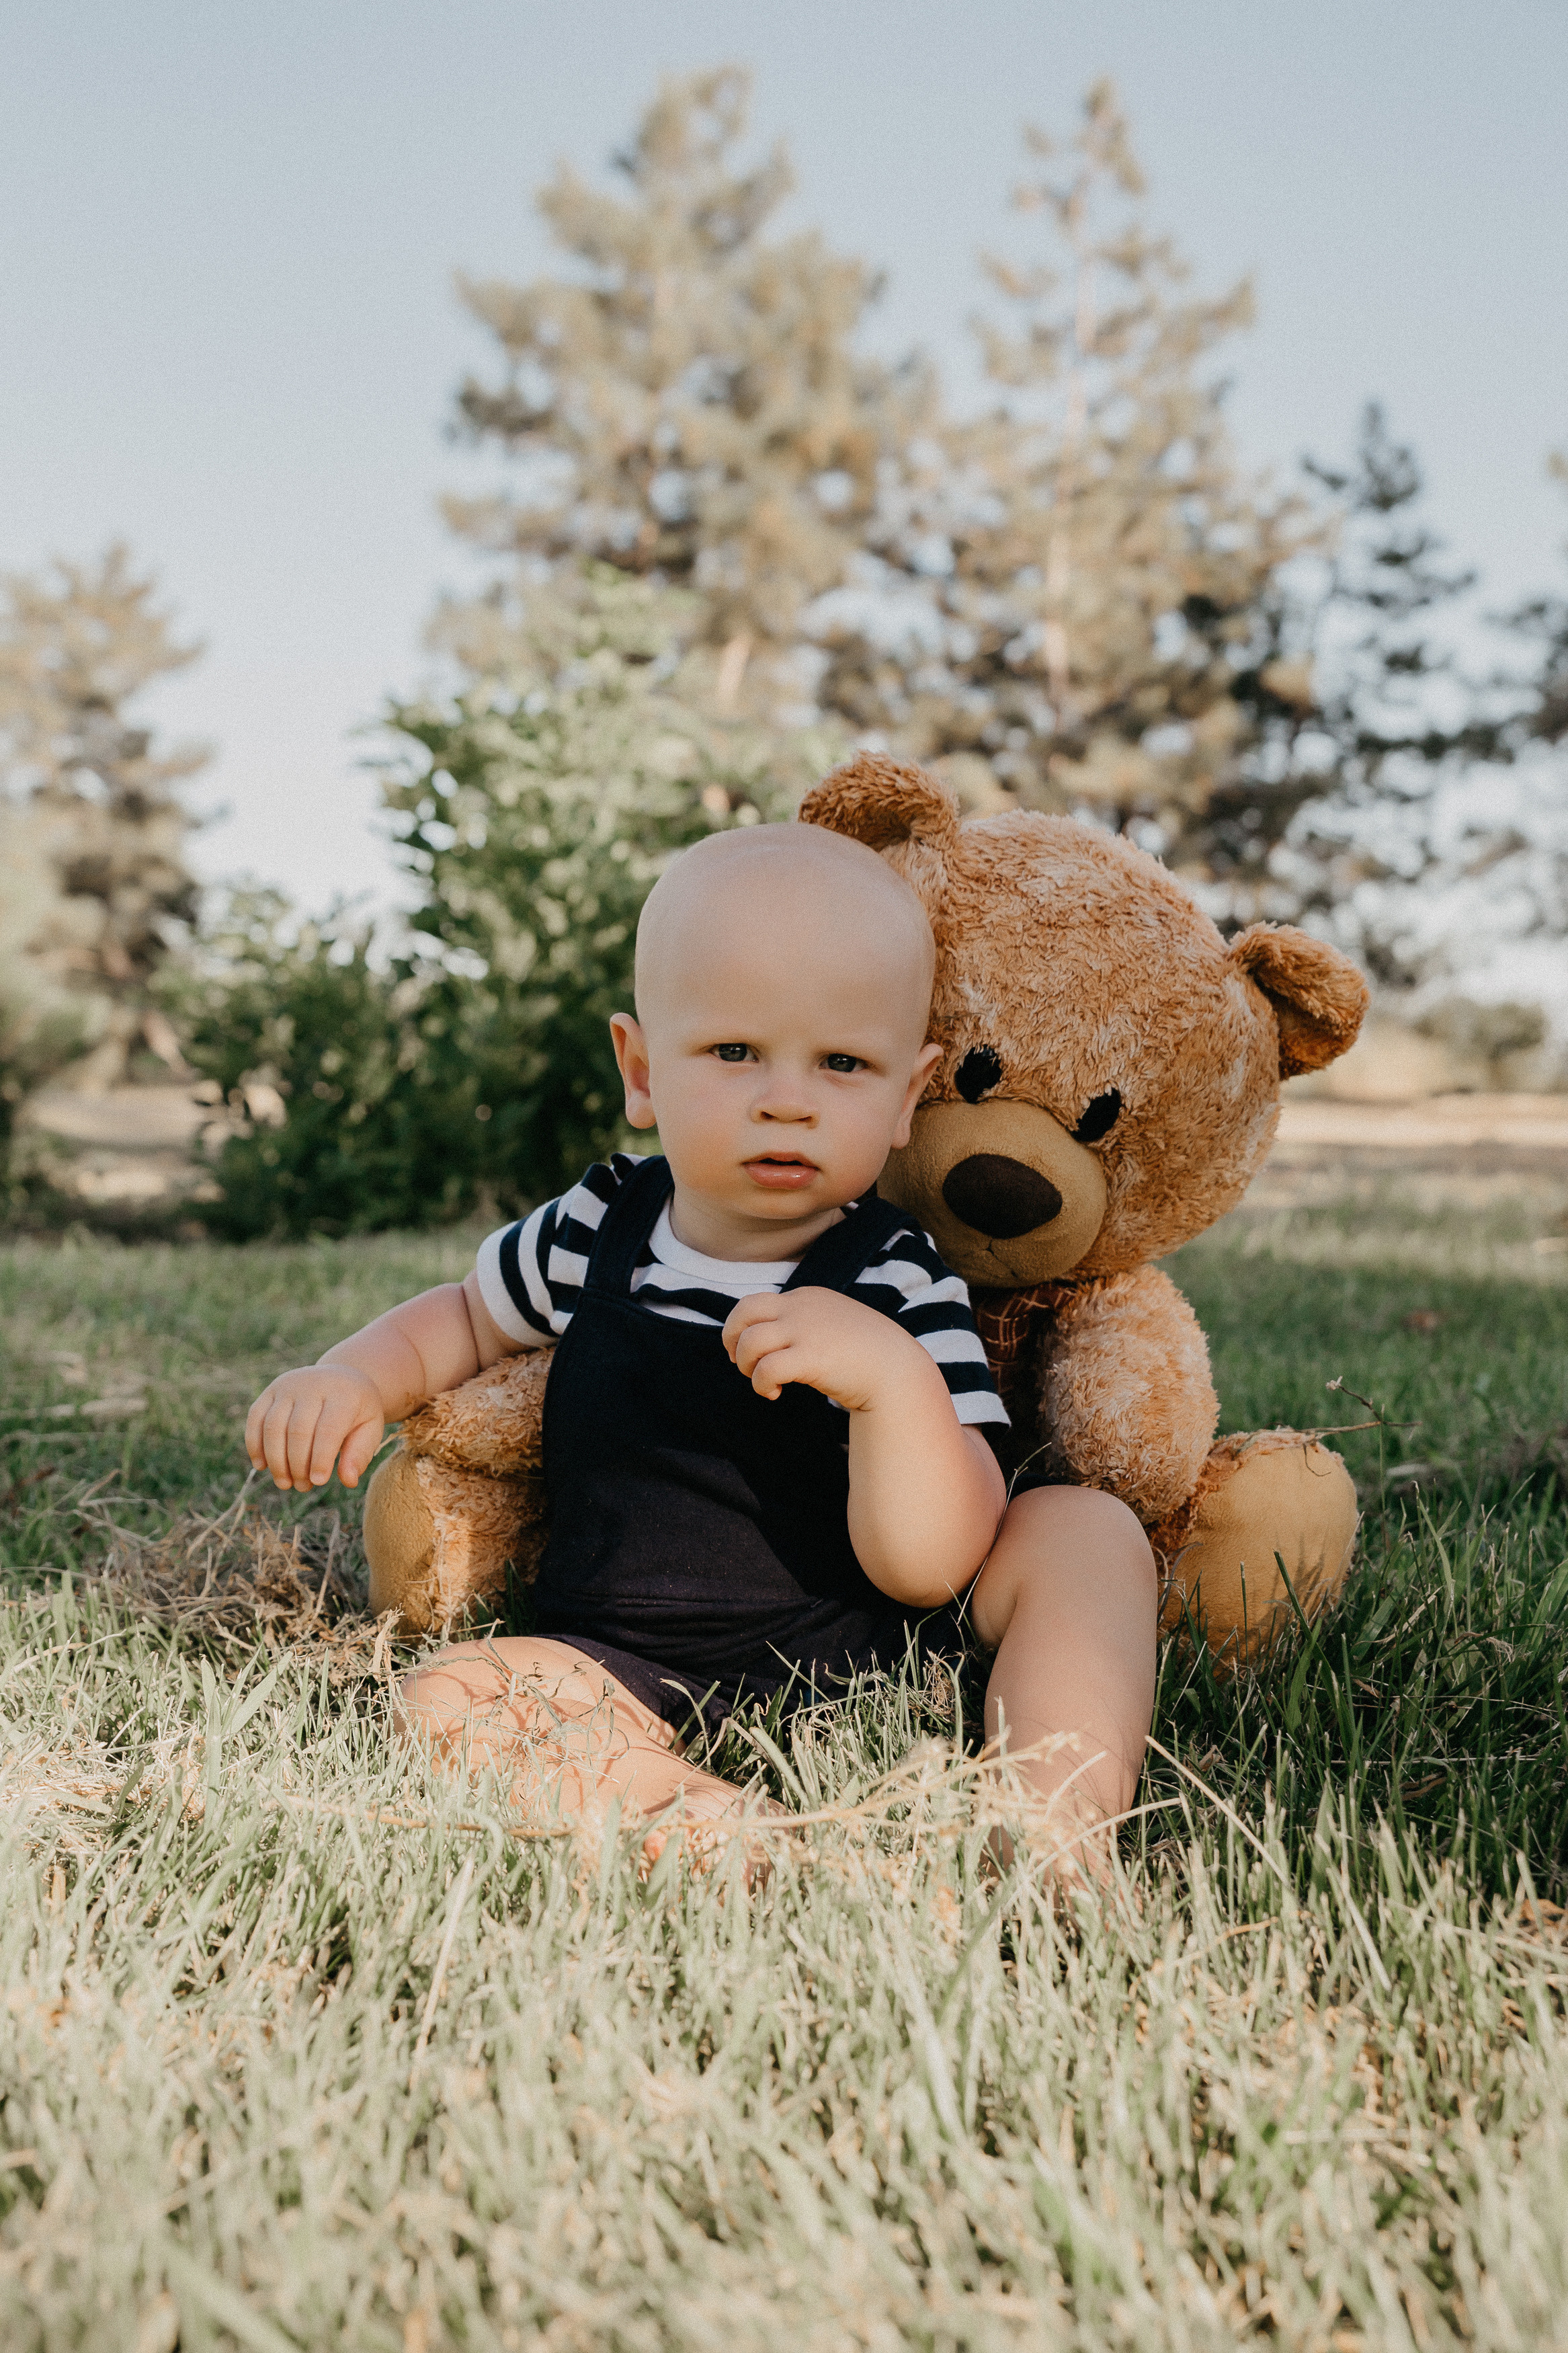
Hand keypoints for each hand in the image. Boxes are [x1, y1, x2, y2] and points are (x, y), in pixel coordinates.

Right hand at [245, 1365, 385, 1491]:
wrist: (341, 1379)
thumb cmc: (357, 1410)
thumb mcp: (370, 1428)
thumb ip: (360, 1454)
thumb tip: (348, 1480)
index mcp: (343, 1393)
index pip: (328, 1429)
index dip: (321, 1459)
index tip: (319, 1482)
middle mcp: (313, 1384)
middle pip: (298, 1430)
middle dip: (297, 1464)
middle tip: (303, 1487)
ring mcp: (288, 1385)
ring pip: (273, 1426)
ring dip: (276, 1460)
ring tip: (285, 1483)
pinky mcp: (271, 1390)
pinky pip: (256, 1418)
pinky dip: (255, 1444)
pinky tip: (262, 1466)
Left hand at [722, 1286, 927, 1410]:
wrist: (897, 1370)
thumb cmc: (866, 1354)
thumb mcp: (834, 1324)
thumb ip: (807, 1323)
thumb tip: (776, 1342)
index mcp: (807, 1297)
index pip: (755, 1303)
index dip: (741, 1328)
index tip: (746, 1351)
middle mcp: (802, 1308)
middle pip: (743, 1311)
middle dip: (731, 1338)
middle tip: (739, 1363)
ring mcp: (806, 1331)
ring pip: (750, 1341)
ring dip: (746, 1364)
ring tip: (762, 1382)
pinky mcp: (810, 1358)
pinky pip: (766, 1369)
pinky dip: (761, 1384)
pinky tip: (775, 1393)